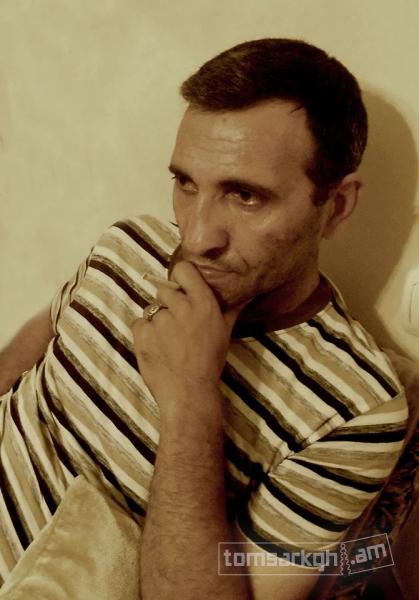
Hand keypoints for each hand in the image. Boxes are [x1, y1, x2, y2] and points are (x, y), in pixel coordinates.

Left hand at [132, 262, 242, 417]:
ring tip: (168, 341)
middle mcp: (181, 308)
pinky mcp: (143, 334)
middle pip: (164, 290)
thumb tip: (247, 292)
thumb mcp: (225, 332)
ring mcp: (160, 321)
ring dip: (157, 322)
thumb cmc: (209, 362)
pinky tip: (157, 348)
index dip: (179, 278)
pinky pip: (139, 324)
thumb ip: (232, 308)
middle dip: (168, 304)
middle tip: (176, 324)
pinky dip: (144, 334)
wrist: (189, 392)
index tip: (181, 289)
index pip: (183, 270)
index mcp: (203, 304)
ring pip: (151, 309)